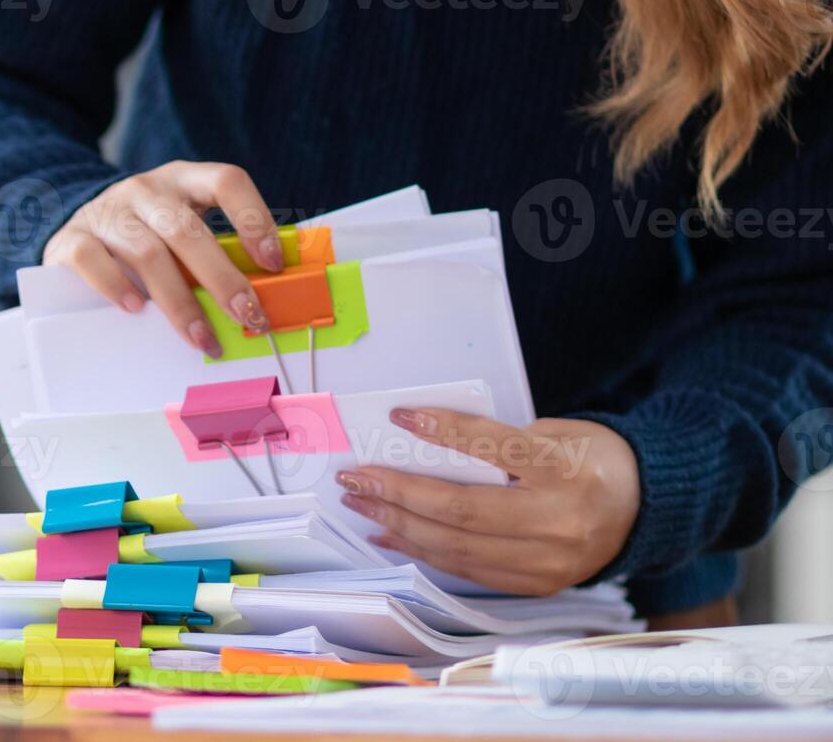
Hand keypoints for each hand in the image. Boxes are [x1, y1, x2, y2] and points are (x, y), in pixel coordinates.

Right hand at [41, 161, 283, 356]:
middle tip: (247, 317)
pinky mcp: (73, 237)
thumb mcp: (181, 232)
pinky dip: (117, 287)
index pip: (226, 181)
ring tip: (200, 337)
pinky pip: (94, 260)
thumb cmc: (145, 238)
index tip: (273, 263)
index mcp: (183, 180)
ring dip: (179, 301)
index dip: (254, 218)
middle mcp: (146, 189)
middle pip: (188, 229)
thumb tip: (256, 303)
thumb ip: (212, 253)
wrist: (78, 232)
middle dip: (222, 278)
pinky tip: (136, 311)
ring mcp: (107, 210)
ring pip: (147, 252)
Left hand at [335, 407, 639, 595]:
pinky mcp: (538, 584)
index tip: (400, 417)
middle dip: (398, 492)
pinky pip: (468, 569)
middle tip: (356, 477)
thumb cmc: (590, 457)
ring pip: (457, 547)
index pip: (492, 447)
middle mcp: (559, 521)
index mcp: (566, 470)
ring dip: (400, 524)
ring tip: (363, 503)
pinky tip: (393, 533)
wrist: (644, 505)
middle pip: (461, 510)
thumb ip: (498, 442)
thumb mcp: (554, 434)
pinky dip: (424, 551)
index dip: (443, 430)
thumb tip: (422, 444)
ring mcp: (549, 561)